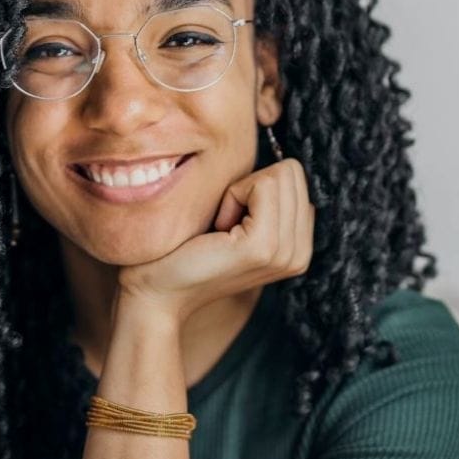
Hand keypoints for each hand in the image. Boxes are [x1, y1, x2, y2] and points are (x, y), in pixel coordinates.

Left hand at [116, 158, 313, 327]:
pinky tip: (217, 228)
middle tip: (224, 223)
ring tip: (221, 228)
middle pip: (292, 173)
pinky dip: (233, 195)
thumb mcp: (237, 223)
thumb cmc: (186, 251)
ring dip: (241, 191)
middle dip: (251, 186)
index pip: (297, 179)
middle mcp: (300, 253)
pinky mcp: (263, 245)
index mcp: (299, 247)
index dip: (257, 187)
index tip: (231, 220)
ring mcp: (285, 252)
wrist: (158, 293)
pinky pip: (262, 185)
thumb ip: (267, 201)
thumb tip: (280, 164)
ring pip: (280, 175)